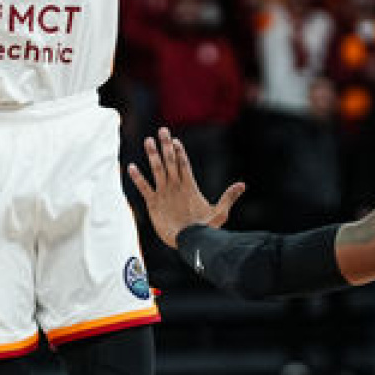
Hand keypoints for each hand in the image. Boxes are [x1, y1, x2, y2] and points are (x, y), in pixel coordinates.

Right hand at [127, 127, 245, 247]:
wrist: (189, 243)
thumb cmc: (205, 230)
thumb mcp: (219, 213)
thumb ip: (228, 198)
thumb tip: (242, 185)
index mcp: (189, 186)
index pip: (184, 165)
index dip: (180, 152)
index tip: (176, 140)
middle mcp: (175, 186)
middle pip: (170, 162)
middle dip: (166, 146)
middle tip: (163, 131)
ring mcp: (164, 193)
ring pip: (157, 170)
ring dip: (153, 156)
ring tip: (148, 141)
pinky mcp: (154, 203)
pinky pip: (145, 188)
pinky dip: (139, 178)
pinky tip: (132, 167)